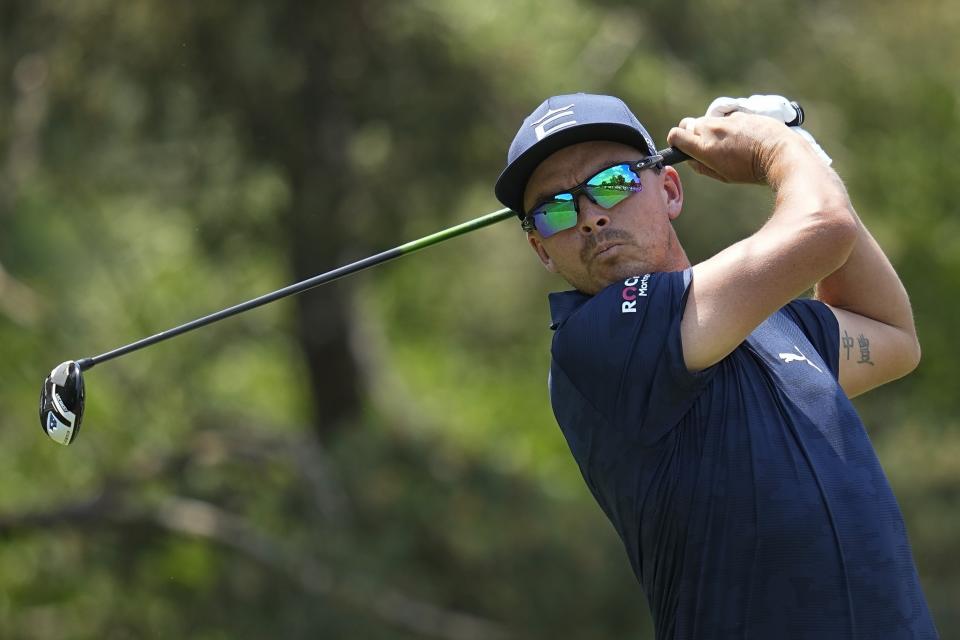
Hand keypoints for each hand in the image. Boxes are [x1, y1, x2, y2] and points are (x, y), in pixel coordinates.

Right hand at [666, 112, 799, 183]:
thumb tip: (690, 158)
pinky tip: (742, 138)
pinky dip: (728, 127)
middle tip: (704, 146)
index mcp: (704, 147)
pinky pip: (726, 118)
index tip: (680, 146)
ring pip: (707, 120)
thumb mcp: (723, 176)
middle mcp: (712, 129)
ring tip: (725, 142)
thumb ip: (701, 167)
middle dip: (692, 134)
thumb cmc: (752, 170)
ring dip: (710, 129)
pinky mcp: (740, 114)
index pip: (676, 135)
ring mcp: (726, 119)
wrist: (780, 153)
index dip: (675, 141)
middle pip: (689, 125)